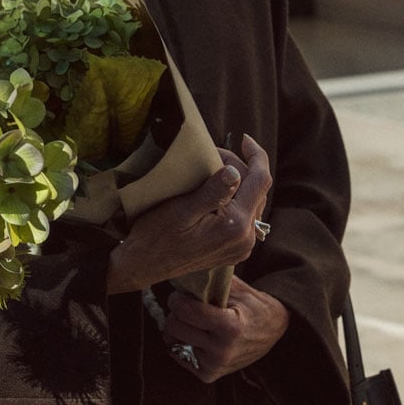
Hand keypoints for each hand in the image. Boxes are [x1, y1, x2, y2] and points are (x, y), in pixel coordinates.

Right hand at [107, 134, 271, 293]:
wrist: (144, 266)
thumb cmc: (156, 236)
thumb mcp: (180, 209)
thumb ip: (212, 191)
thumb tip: (235, 170)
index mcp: (235, 227)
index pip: (260, 181)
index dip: (256, 155)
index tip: (244, 138)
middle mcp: (246, 239)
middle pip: (257, 191)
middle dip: (241, 167)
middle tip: (213, 154)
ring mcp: (242, 247)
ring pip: (253, 203)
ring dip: (239, 182)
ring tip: (214, 169)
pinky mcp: (235, 250)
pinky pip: (246, 218)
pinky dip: (236, 199)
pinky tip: (218, 191)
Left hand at [163, 275, 288, 382]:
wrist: (272, 331)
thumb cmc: (252, 305)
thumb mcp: (237, 287)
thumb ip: (211, 279)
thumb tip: (185, 270)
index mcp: (230, 327)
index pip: (185, 310)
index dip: (178, 298)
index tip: (182, 295)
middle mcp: (222, 351)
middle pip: (174, 326)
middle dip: (177, 312)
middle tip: (187, 307)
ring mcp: (214, 366)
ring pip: (171, 340)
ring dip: (177, 327)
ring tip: (193, 321)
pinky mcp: (208, 375)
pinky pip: (176, 354)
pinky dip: (181, 342)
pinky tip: (197, 336)